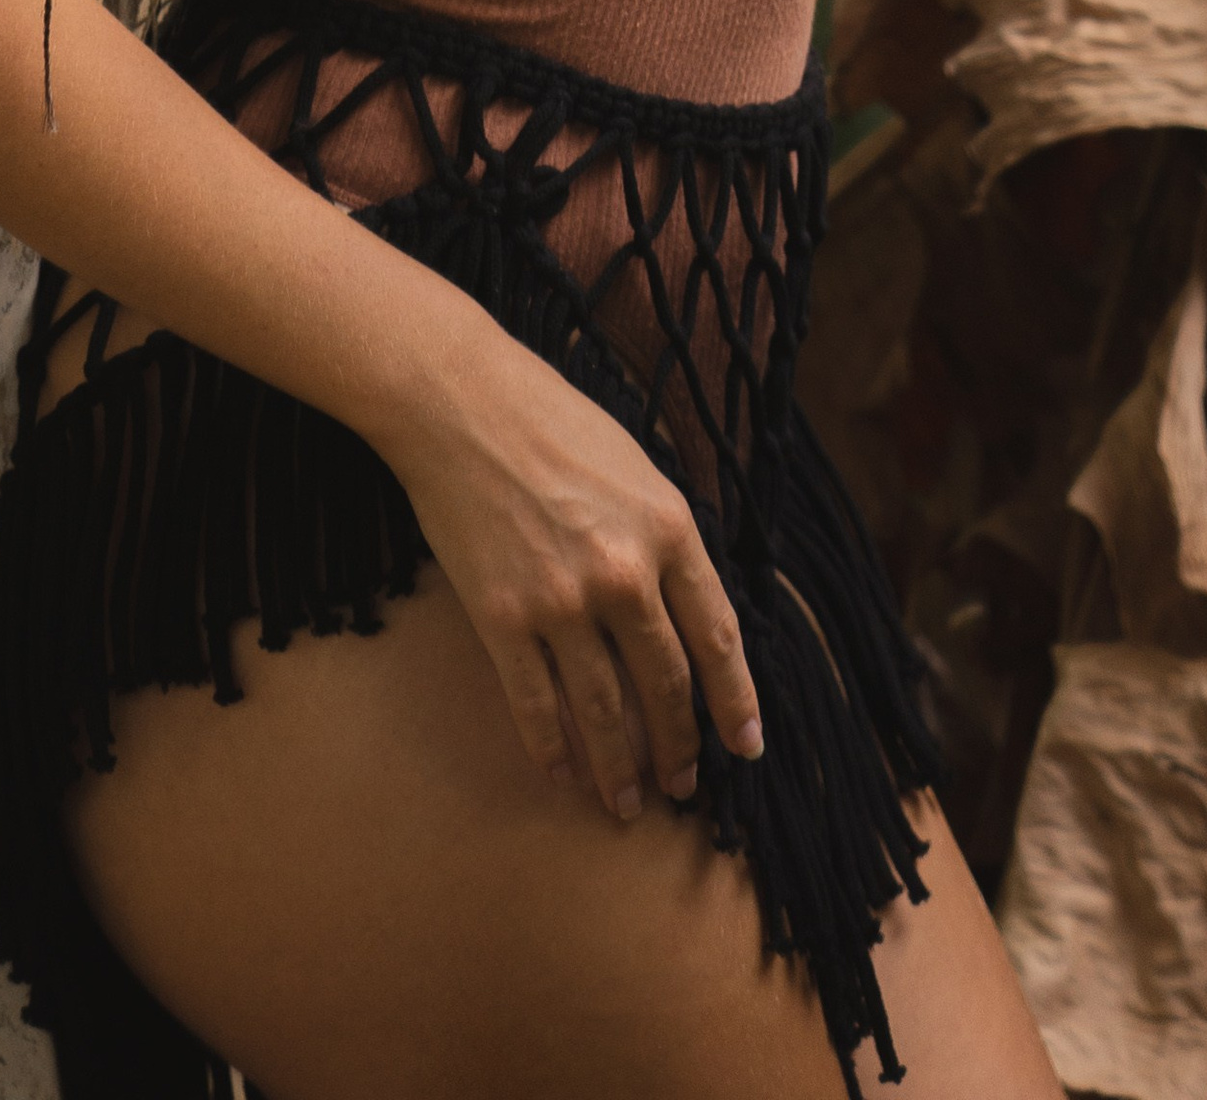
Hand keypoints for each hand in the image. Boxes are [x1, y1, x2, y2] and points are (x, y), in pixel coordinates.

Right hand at [379, 315, 766, 824]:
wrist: (460, 402)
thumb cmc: (551, 420)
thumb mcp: (637, 467)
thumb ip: (665, 538)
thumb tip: (685, 609)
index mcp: (669, 528)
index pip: (717, 637)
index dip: (735, 701)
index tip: (746, 747)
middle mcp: (624, 572)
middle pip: (666, 683)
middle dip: (679, 745)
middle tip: (684, 784)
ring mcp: (561, 600)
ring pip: (604, 710)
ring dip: (621, 768)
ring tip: (627, 804)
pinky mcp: (502, 618)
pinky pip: (536, 704)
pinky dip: (553, 749)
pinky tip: (563, 775)